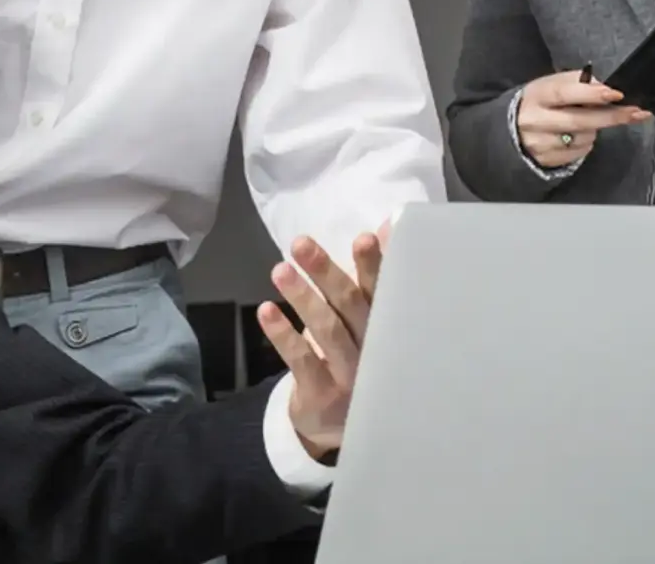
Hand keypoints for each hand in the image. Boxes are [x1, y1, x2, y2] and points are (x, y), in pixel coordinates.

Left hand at [263, 227, 387, 461]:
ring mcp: (350, 378)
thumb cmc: (357, 359)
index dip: (375, 267)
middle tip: (300, 243)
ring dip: (303, 299)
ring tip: (279, 269)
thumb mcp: (370, 322)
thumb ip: (376, 279)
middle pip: (352, 309)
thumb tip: (388, 225)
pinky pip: (302, 361)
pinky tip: (265, 311)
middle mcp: (375, 354)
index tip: (364, 238)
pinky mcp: (321, 396)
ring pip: (327, 333)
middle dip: (327, 274)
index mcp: (389, 331)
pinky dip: (283, 335)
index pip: (383, 295)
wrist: (340, 429)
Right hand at [514, 70, 648, 168]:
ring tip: (584, 122)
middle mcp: (536, 120)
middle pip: (580, 121)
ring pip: (584, 137)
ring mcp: (541, 143)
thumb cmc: (540, 103)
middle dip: (611, 116)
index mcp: (537, 95)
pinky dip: (586, 143)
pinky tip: (575, 136)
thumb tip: (604, 87)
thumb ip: (576, 83)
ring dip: (594, 129)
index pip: (565, 93)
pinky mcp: (547, 160)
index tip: (616, 94)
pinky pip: (580, 152)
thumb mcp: (551, 85)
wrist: (511, 130)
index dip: (592, 94)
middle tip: (636, 113)